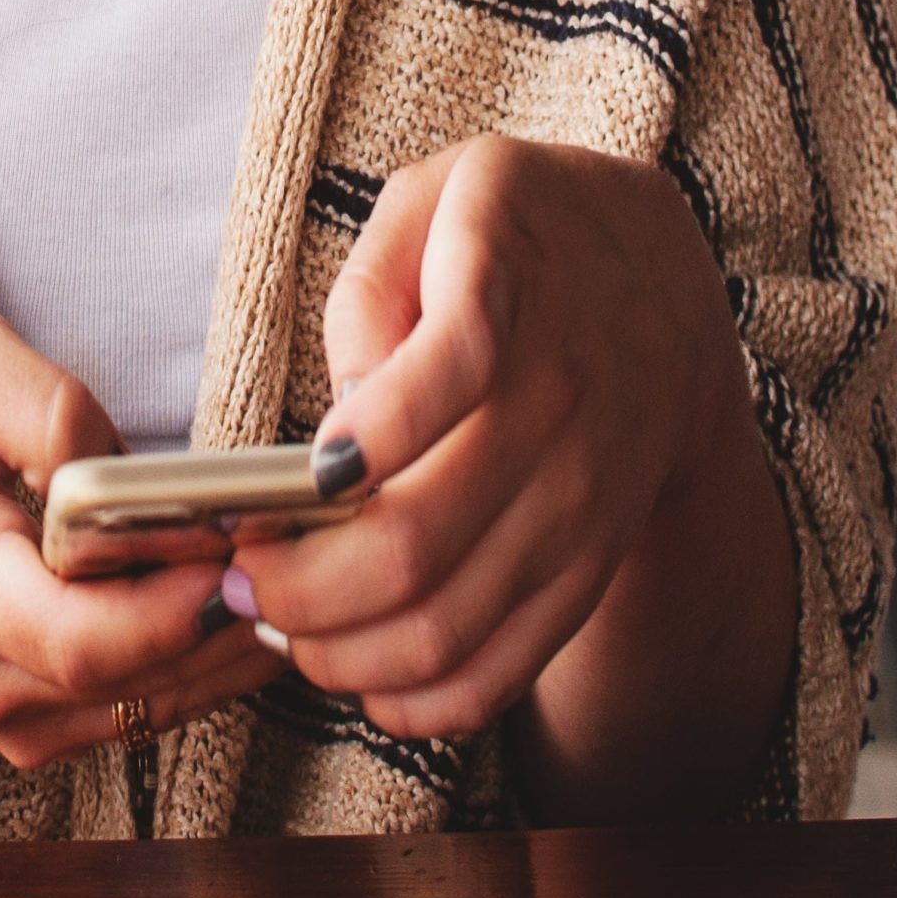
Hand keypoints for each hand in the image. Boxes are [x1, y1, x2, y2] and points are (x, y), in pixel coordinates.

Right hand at [0, 298, 284, 771]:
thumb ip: (44, 403)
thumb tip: (119, 470)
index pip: (84, 637)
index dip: (181, 605)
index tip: (240, 545)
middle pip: (143, 674)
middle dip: (232, 608)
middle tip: (286, 536)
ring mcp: (13, 718)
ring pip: (161, 700)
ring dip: (232, 637)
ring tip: (275, 557)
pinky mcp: (42, 729)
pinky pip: (149, 708)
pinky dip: (205, 656)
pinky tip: (235, 593)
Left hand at [234, 135, 768, 755]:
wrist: (659, 286)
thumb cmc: (511, 233)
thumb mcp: (434, 198)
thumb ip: (370, 290)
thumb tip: (342, 427)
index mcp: (510, 286)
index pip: (452, 368)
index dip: (368, 435)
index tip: (298, 475)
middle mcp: (562, 404)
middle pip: (420, 541)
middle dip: (300, 586)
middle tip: (237, 580)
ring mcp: (584, 498)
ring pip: (453, 624)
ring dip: (342, 652)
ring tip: (277, 625)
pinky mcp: (590, 563)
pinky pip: (507, 666)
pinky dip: (422, 699)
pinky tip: (358, 677)